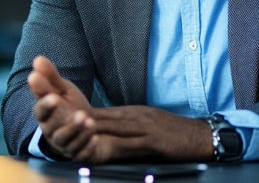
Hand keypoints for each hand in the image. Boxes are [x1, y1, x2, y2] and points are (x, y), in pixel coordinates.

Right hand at [27, 56, 96, 158]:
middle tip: (80, 113)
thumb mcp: (62, 90)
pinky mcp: (78, 154)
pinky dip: (87, 147)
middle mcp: (51, 131)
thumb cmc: (68, 105)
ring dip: (79, 133)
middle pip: (55, 129)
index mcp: (45, 115)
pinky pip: (81, 154)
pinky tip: (95, 139)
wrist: (83, 125)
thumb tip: (38, 58)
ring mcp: (65, 145)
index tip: (53, 97)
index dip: (46, 105)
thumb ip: (50, 77)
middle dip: (68, 123)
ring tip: (90, 122)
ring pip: (68, 142)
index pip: (40, 112)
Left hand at [74, 106, 214, 162]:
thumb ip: (124, 123)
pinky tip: (102, 146)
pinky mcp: (153, 139)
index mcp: (130, 113)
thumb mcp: (144, 121)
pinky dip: (114, 143)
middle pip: (102, 117)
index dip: (79, 113)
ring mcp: (143, 127)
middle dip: (80, 118)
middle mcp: (134, 117)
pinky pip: (130, 142)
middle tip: (60, 118)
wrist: (198, 135)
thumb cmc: (170, 131)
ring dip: (93, 128)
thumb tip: (102, 126)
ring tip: (73, 130)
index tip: (61, 113)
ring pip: (113, 127)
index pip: (100, 112)